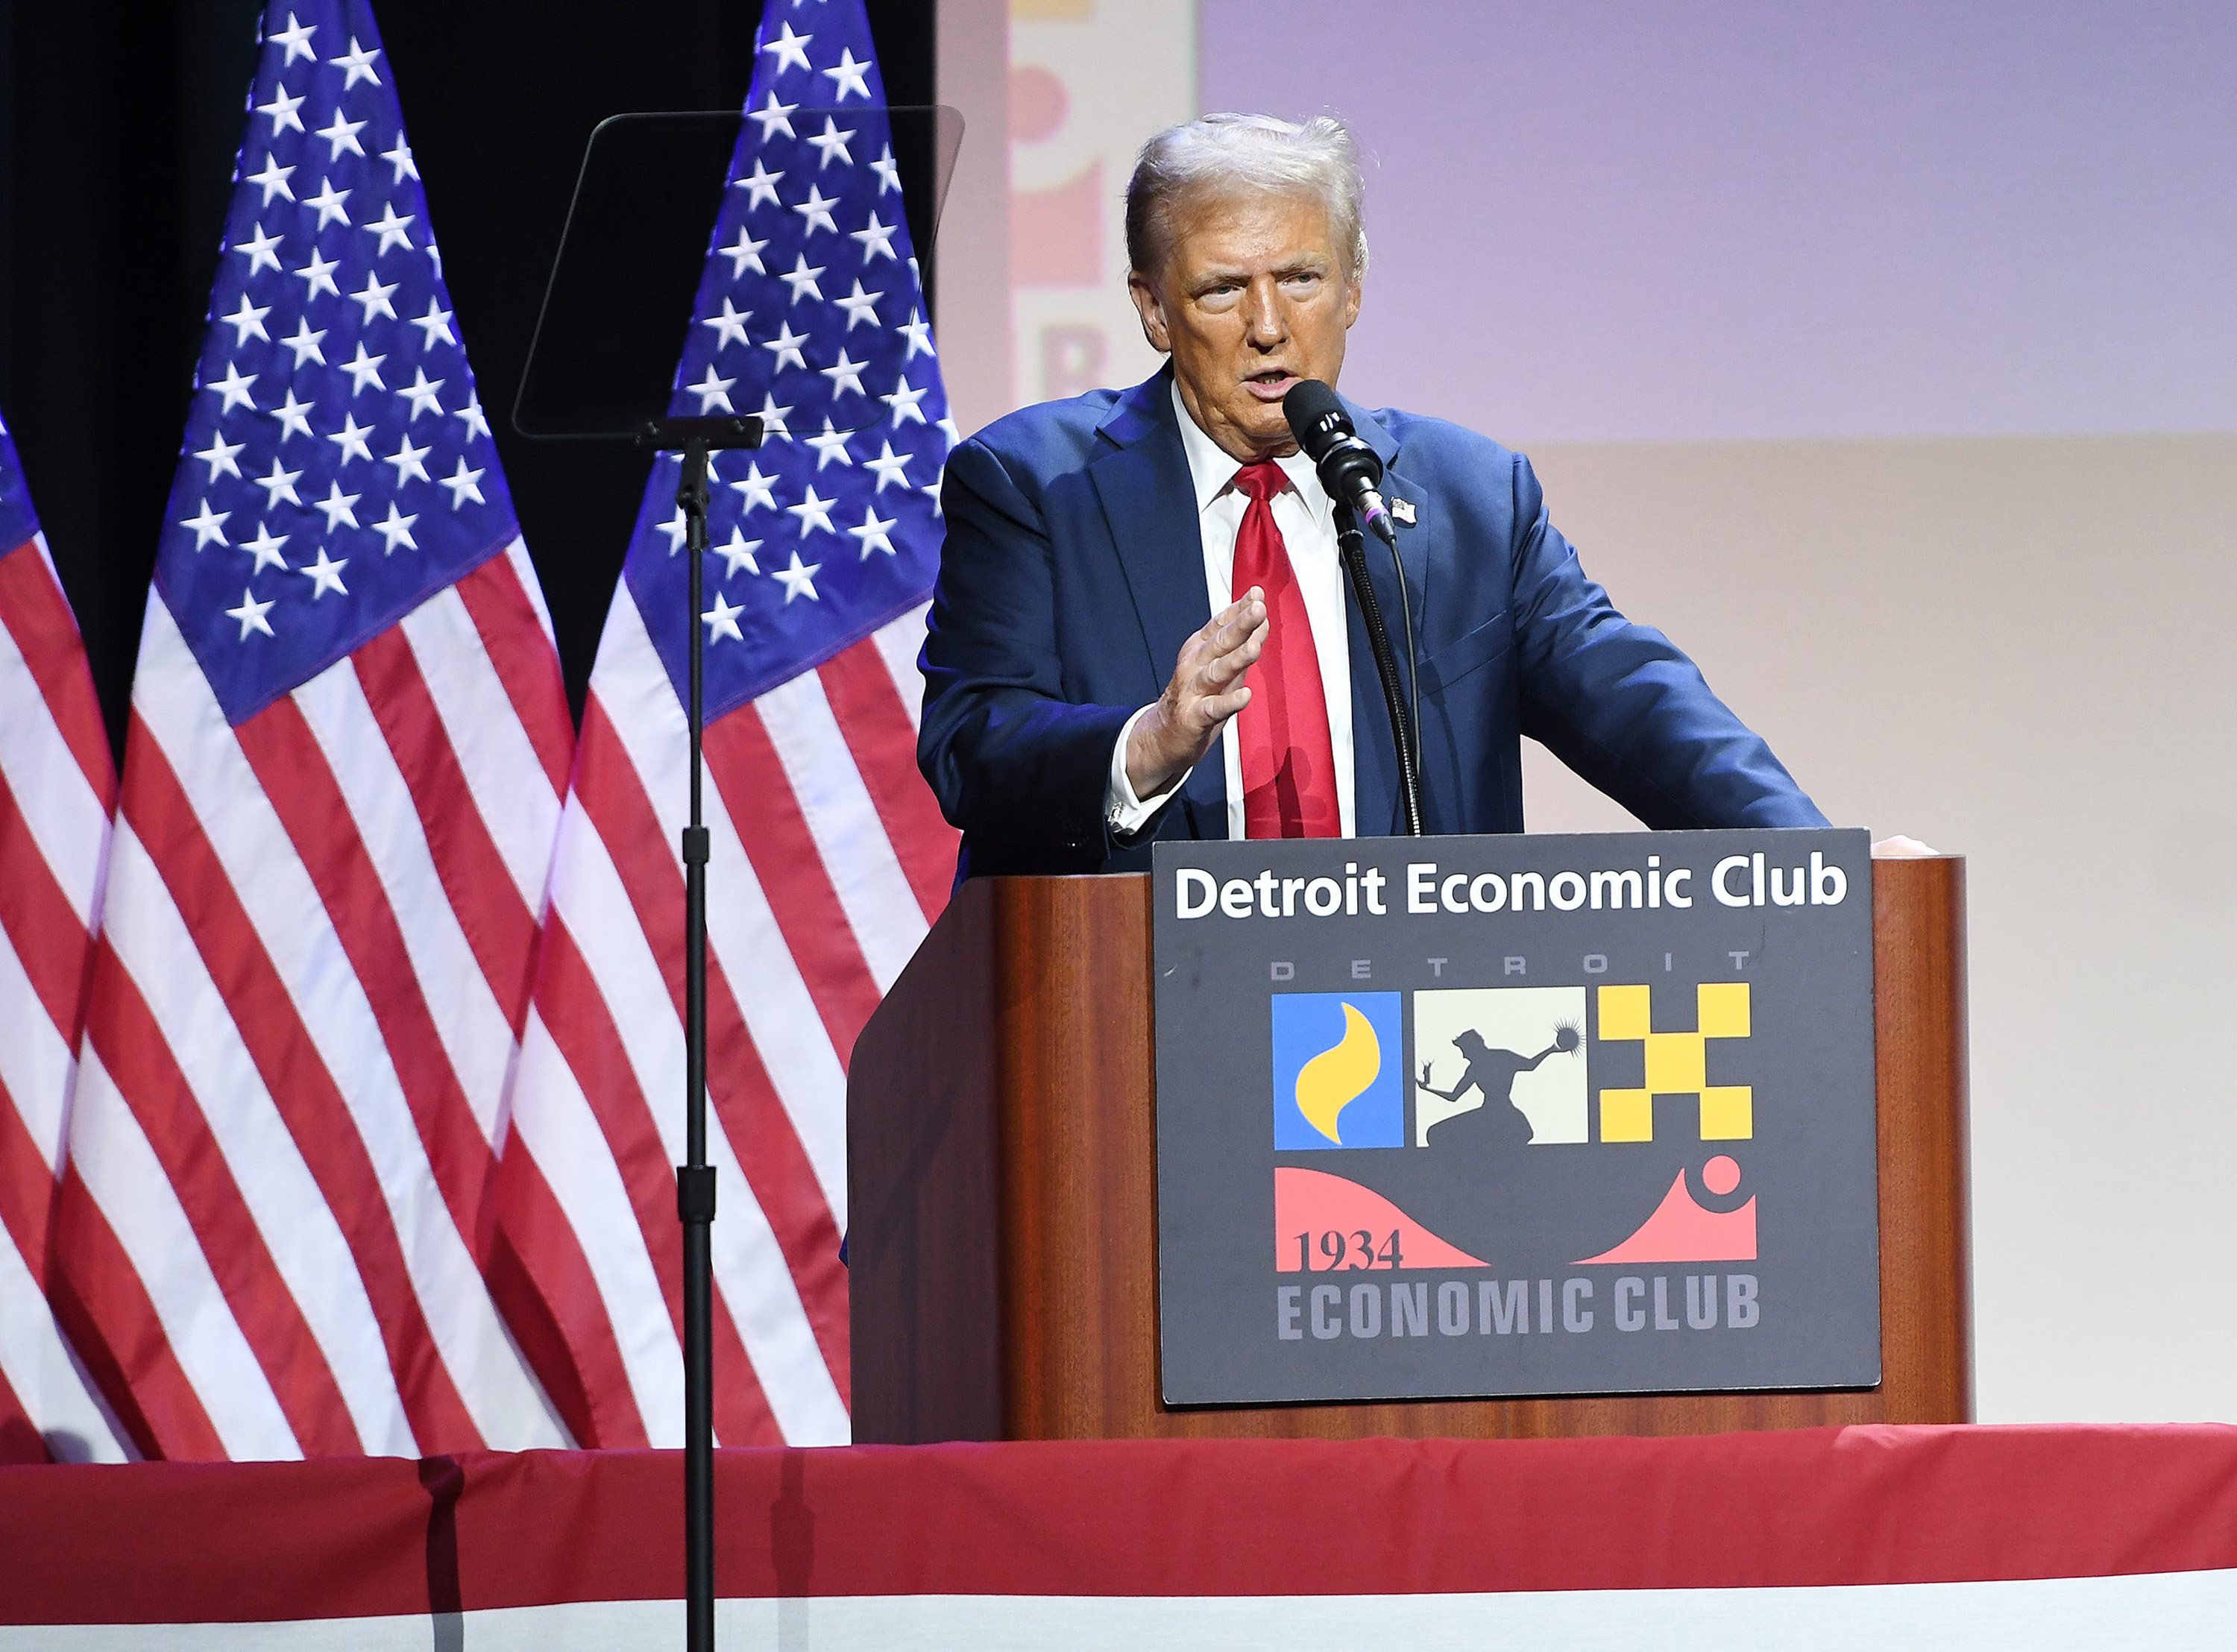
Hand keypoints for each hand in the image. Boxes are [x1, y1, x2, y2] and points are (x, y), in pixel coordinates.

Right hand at [1124, 589, 1267, 799]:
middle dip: (1240, 625)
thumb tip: (1263, 617)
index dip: (1240, 608)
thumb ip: (1240, 643)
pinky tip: (1246, 696)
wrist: (1164, 735)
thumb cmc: (1199, 696)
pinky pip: (1214, 708)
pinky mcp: (1195, 717)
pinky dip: (1229, 702)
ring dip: (1236, 658)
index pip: (1221, 624)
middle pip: (1220, 642)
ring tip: (1254, 647)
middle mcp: (1194, 665)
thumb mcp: (1219, 665)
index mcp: (1199, 649)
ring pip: (1217, 671)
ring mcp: (1193, 691)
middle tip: (1258, 609)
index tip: (1258, 593)